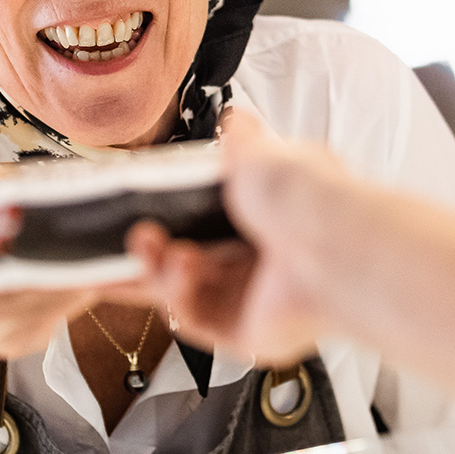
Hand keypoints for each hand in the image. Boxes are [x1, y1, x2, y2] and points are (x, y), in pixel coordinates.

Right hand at [132, 112, 366, 361]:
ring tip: (148, 245)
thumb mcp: (261, 153)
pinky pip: (195, 321)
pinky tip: (179, 270)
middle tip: (120, 237)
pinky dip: (177, 296)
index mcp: (262, 214)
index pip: (201, 217)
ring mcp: (250, 297)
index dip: (164, 215)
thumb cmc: (308, 198)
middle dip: (147, 251)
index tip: (130, 210)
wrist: (334, 245)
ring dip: (157, 268)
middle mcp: (257, 257)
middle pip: (184, 260)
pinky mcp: (245, 332)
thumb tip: (235, 120)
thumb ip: (239, 141)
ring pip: (182, 291)